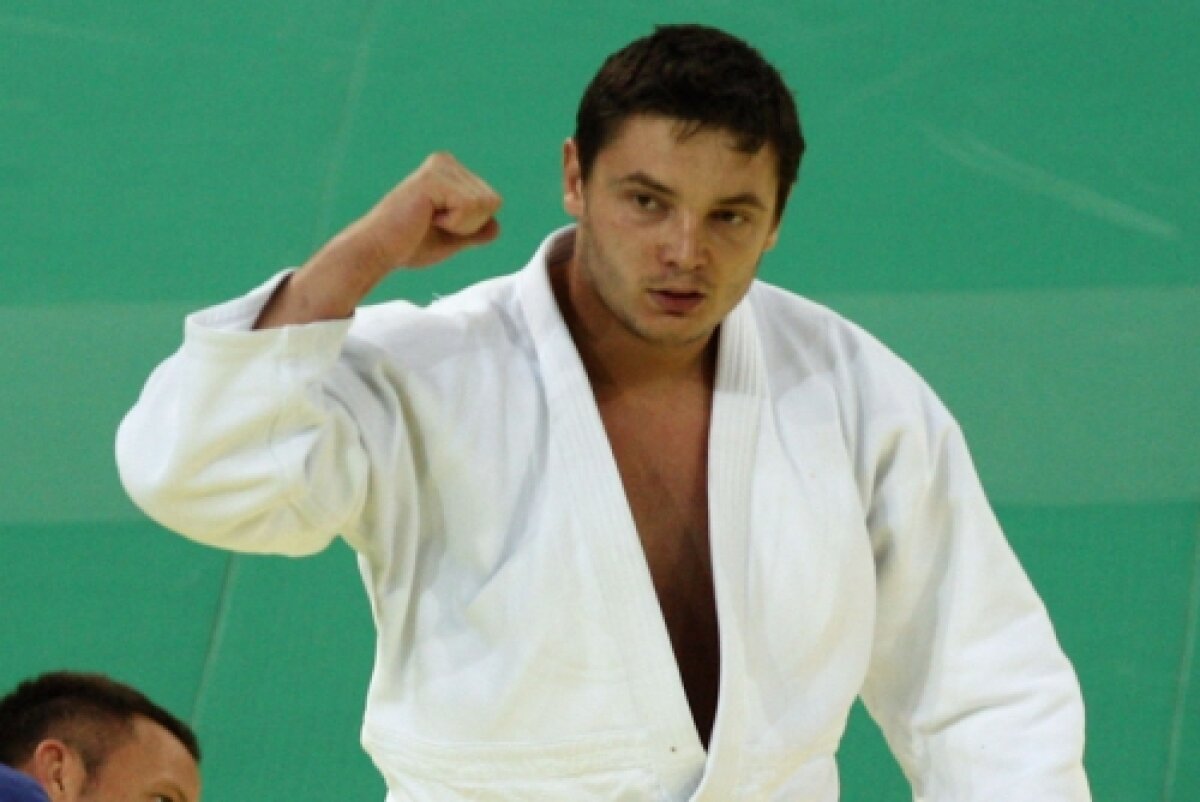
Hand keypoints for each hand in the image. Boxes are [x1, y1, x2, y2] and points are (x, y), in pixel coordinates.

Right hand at [255, 152, 501, 326]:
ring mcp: (439, 166)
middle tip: (433, 225)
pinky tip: (427, 219)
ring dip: (460, 225)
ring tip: (429, 221)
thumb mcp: (451, 239)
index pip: (492, 201)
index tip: (439, 225)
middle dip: (469, 225)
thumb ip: (474, 232)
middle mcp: (445, 161)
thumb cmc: (409, 245)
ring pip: (484, 204)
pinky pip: (469, 207)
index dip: (472, 225)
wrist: (378, 251)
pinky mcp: (433, 178)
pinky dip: (454, 223)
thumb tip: (497, 226)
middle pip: (493, 201)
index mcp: (450, 171)